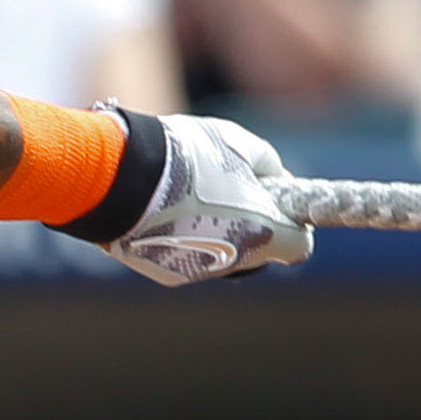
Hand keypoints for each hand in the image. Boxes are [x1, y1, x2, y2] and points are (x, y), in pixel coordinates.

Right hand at [105, 112, 312, 285]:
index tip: (277, 206)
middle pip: (257, 251)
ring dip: (214, 232)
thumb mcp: (238, 144)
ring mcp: (201, 272)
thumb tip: (276, 179)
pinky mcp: (168, 275)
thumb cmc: (186, 156)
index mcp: (265, 231)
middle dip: (250, 226)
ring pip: (220, 255)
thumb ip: (268, 166)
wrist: (120, 178)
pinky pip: (187, 259)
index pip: (300, 246)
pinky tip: (162, 214)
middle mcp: (236, 261)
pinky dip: (182, 241)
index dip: (292, 225)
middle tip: (228, 194)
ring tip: (186, 199)